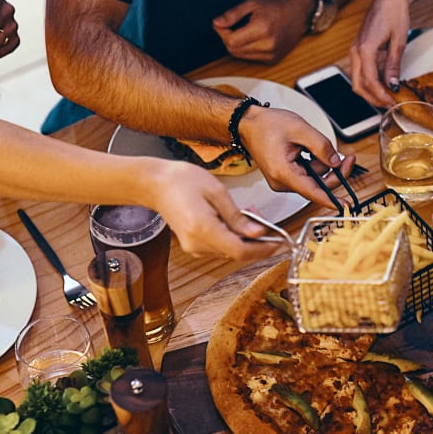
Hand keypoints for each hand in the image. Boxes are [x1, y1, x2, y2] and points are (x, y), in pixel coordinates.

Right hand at [149, 162, 279, 261]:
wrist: (154, 184)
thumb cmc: (181, 181)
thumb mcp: (216, 191)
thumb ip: (238, 216)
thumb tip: (258, 232)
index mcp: (203, 229)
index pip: (240, 251)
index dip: (263, 249)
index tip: (278, 242)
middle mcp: (197, 244)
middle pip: (236, 252)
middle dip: (256, 240)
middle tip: (265, 221)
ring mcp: (193, 247)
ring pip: (229, 250)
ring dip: (244, 237)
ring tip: (249, 214)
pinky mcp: (193, 245)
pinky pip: (219, 246)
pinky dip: (232, 237)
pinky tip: (234, 220)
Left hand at [212, 0, 313, 63]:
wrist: (301, 11)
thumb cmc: (278, 4)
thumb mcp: (253, 2)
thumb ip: (233, 14)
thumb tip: (216, 23)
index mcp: (262, 29)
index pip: (230, 40)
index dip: (222, 32)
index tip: (222, 24)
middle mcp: (267, 44)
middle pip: (233, 50)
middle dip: (228, 39)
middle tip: (232, 26)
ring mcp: (271, 54)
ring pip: (241, 56)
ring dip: (237, 45)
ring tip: (245, 31)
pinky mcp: (273, 60)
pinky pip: (251, 58)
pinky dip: (248, 50)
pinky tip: (255, 38)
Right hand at [240, 106, 355, 209]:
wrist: (249, 124)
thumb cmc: (267, 126)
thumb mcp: (300, 129)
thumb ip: (321, 146)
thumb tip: (335, 161)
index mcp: (283, 172)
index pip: (311, 191)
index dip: (329, 199)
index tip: (343, 204)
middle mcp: (281, 181)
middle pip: (316, 186)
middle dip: (334, 172)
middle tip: (347, 158)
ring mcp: (282, 181)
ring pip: (313, 180)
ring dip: (322, 165)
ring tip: (316, 144)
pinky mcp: (284, 177)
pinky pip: (306, 176)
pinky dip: (313, 165)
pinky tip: (309, 150)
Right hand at [349, 0, 416, 105]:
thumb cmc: (395, 12)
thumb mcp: (399, 40)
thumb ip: (393, 64)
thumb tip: (392, 84)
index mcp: (365, 49)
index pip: (370, 81)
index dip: (380, 95)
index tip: (392, 103)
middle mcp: (355, 51)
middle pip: (358, 84)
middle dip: (372, 98)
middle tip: (388, 105)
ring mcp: (355, 50)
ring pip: (357, 79)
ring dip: (370, 91)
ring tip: (386, 97)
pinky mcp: (359, 49)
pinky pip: (361, 71)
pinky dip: (370, 81)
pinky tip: (383, 83)